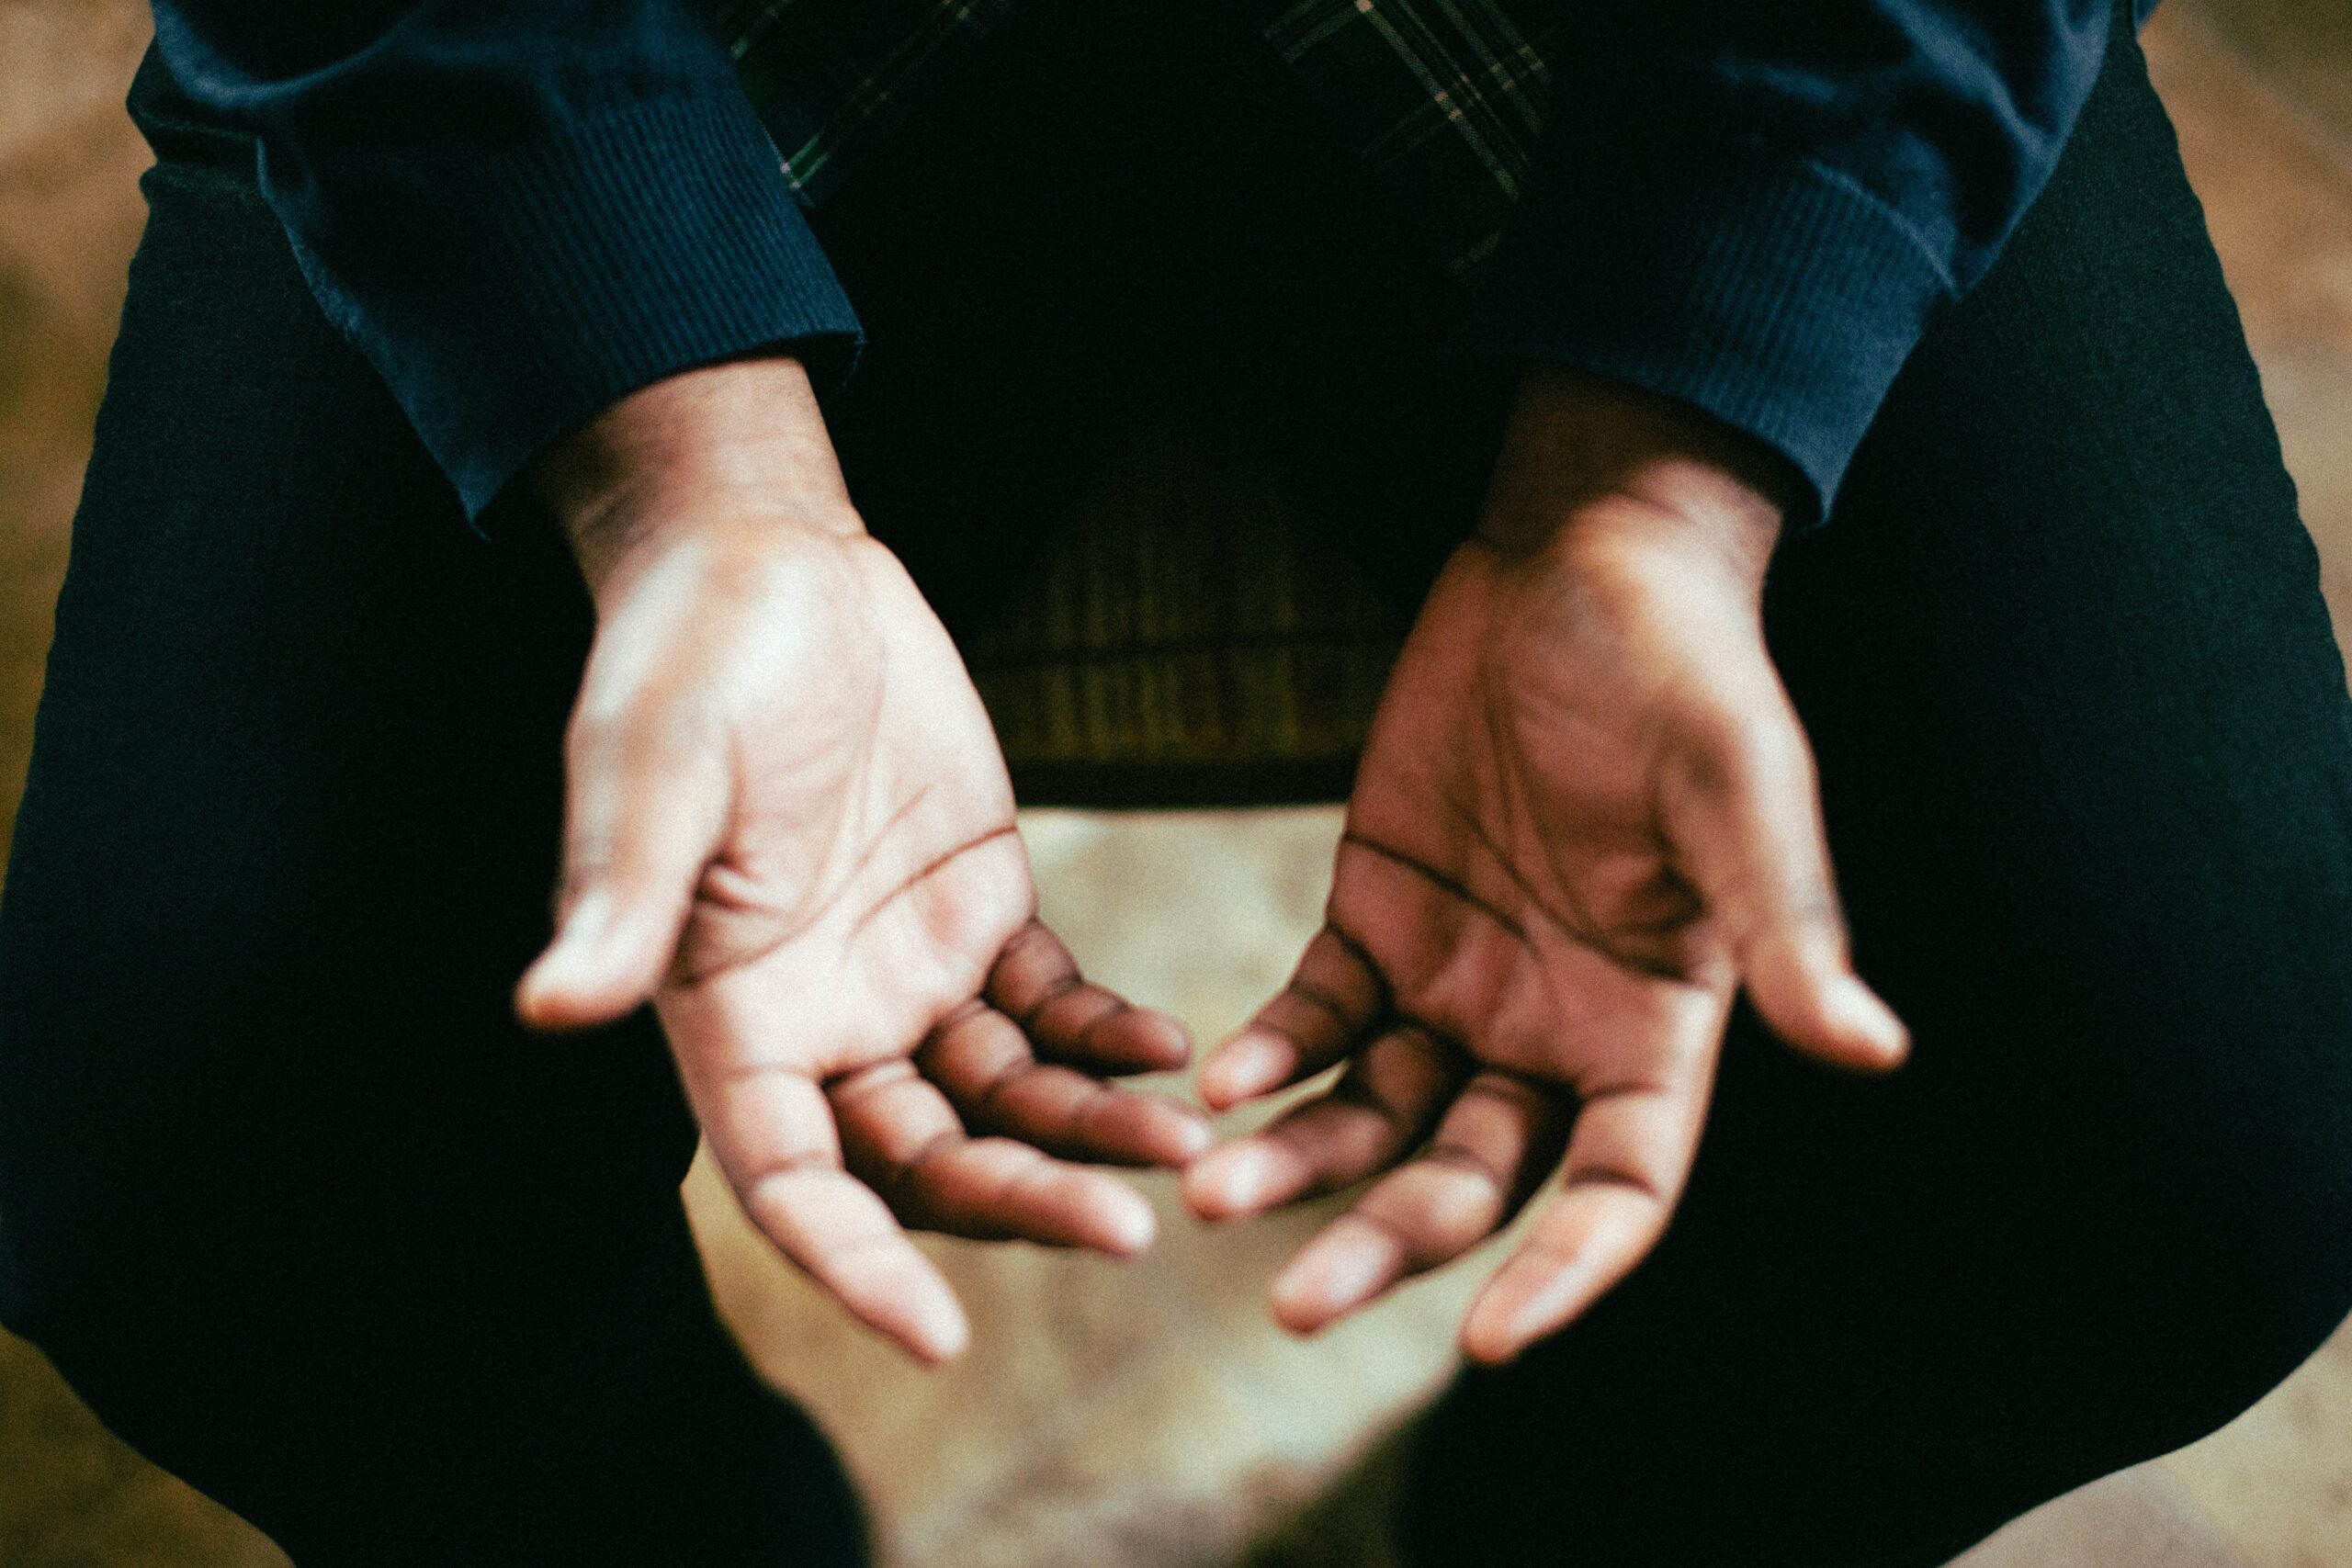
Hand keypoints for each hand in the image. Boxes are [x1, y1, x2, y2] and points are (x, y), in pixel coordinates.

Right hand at [514, 359, 1207, 1362]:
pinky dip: (1109, 1037)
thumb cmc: (689, 657)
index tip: (940, 1337)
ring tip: (1191, 1145)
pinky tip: (1174, 1049)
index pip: (789, 1183)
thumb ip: (628, 894)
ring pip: (1005, 1100)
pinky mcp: (979, 909)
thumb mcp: (655, 767)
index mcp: (729, 1016)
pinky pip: (1052, 1006)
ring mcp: (905, 972)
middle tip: (1130, 1232)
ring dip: (1090, 1131)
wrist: (775, 562)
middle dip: (1021, 1204)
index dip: (854, 1267)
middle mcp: (821, 1021)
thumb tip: (552, 1005)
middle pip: (924, 1163)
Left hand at [1183, 369, 1905, 1363]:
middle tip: (1291, 1306)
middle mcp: (1555, 1029)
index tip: (1487, 1341)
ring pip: (1376, 1114)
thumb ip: (1779, 923)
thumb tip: (1871, 1048)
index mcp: (1658, 1024)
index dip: (1564, 1270)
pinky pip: (1319, 1016)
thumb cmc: (1686, 671)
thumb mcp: (1739, 789)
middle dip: (1389, 1243)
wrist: (1581, 559)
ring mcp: (1460, 981)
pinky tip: (1220, 1080)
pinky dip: (1272, 1054)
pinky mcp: (1376, 917)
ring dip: (1302, 1162)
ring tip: (1214, 1194)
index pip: (1620, 1190)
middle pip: (1472, 1178)